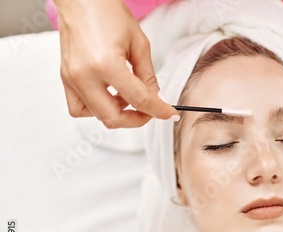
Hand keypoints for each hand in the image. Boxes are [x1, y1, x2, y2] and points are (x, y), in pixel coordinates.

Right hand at [55, 0, 178, 127]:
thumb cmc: (108, 13)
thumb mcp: (139, 44)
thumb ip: (148, 76)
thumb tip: (158, 99)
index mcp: (106, 64)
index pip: (139, 100)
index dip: (159, 110)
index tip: (169, 114)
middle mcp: (84, 75)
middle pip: (113, 118)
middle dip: (137, 119)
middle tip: (150, 111)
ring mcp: (71, 78)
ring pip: (96, 116)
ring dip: (117, 113)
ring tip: (127, 97)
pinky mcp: (65, 78)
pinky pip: (78, 108)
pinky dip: (96, 109)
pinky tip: (108, 96)